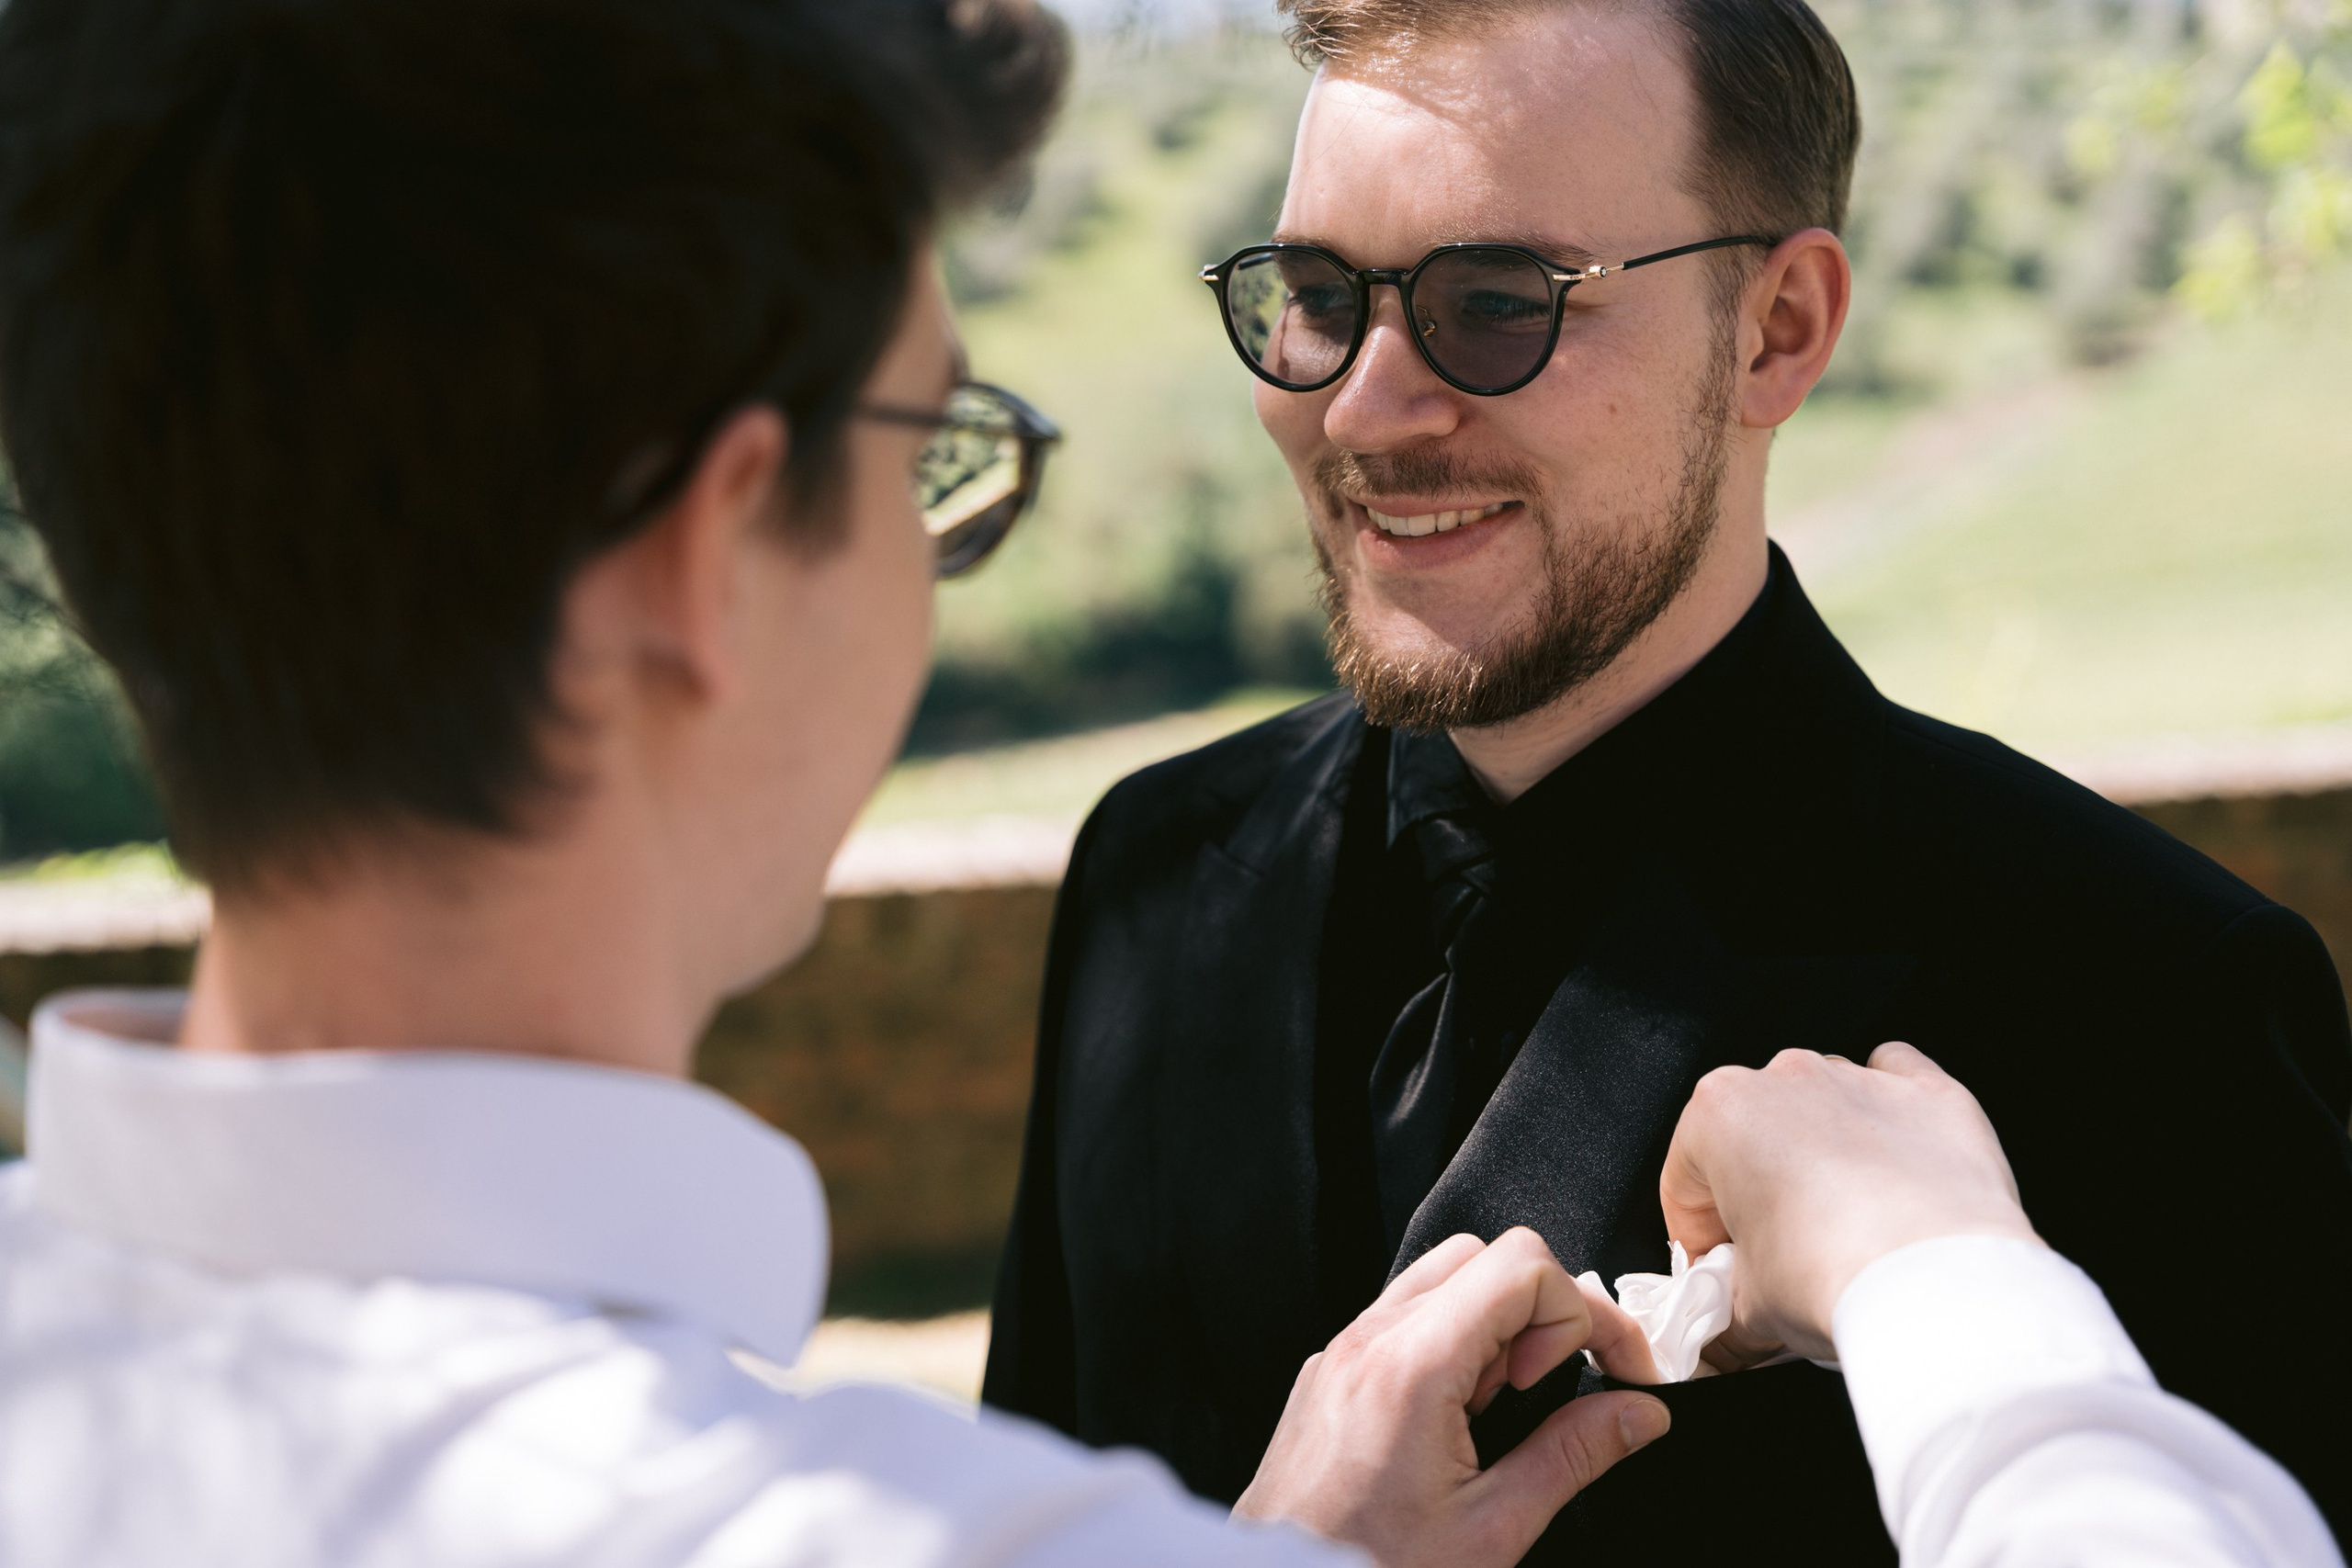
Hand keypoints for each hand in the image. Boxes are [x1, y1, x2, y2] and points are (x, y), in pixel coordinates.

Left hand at [1233, 1227, 1669, 1567]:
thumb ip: (1572, 1457)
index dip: (1584, 1314)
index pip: (1523, 1266)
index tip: (1607, 1372)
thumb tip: (1637, 1414)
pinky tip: (1459, 1415)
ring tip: (1503, 1406)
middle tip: (1547, 1389)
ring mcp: (1343, 1350)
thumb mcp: (1491, 1529)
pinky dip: (1451, 1341)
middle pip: (1486, 1255)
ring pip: (1442, 1275)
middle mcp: (1370, 1339)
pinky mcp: (1331, 1371)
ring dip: (1496, 1323)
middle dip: (1541, 1311)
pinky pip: (1403, 1315)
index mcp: (1412, 1365)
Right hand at [1659, 1042, 2040, 1369]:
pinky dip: (1891, 1112)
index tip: (1724, 1274)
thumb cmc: (1836, 1277)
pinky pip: (1898, 1079)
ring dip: (1824, 1154)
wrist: (1940, 1288)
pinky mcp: (1930, 1093)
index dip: (1702, 1239)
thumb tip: (1727, 1338)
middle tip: (1783, 1260)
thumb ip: (1726, 1312)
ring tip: (1849, 1228)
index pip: (1685, 1182)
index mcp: (1720, 1114)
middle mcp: (1786, 1079)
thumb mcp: (1751, 1312)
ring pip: (1823, 1106)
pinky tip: (1894, 1162)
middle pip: (1755, 1138)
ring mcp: (1860, 1079)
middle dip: (1761, 1191)